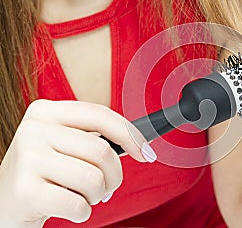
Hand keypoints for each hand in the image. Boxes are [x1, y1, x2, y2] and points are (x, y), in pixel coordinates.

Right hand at [0, 100, 155, 226]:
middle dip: (114, 176)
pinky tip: (68, 207)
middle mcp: (34, 129)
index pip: (101, 115)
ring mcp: (27, 158)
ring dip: (97, 195)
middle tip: (106, 188)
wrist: (4, 202)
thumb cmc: (46, 172)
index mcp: (46, 111)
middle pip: (102, 152)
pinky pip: (79, 205)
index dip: (130, 134)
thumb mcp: (64, 144)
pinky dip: (82, 212)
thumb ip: (94, 138)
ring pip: (94, 179)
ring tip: (83, 196)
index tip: (146, 153)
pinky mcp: (25, 191)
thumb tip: (141, 144)